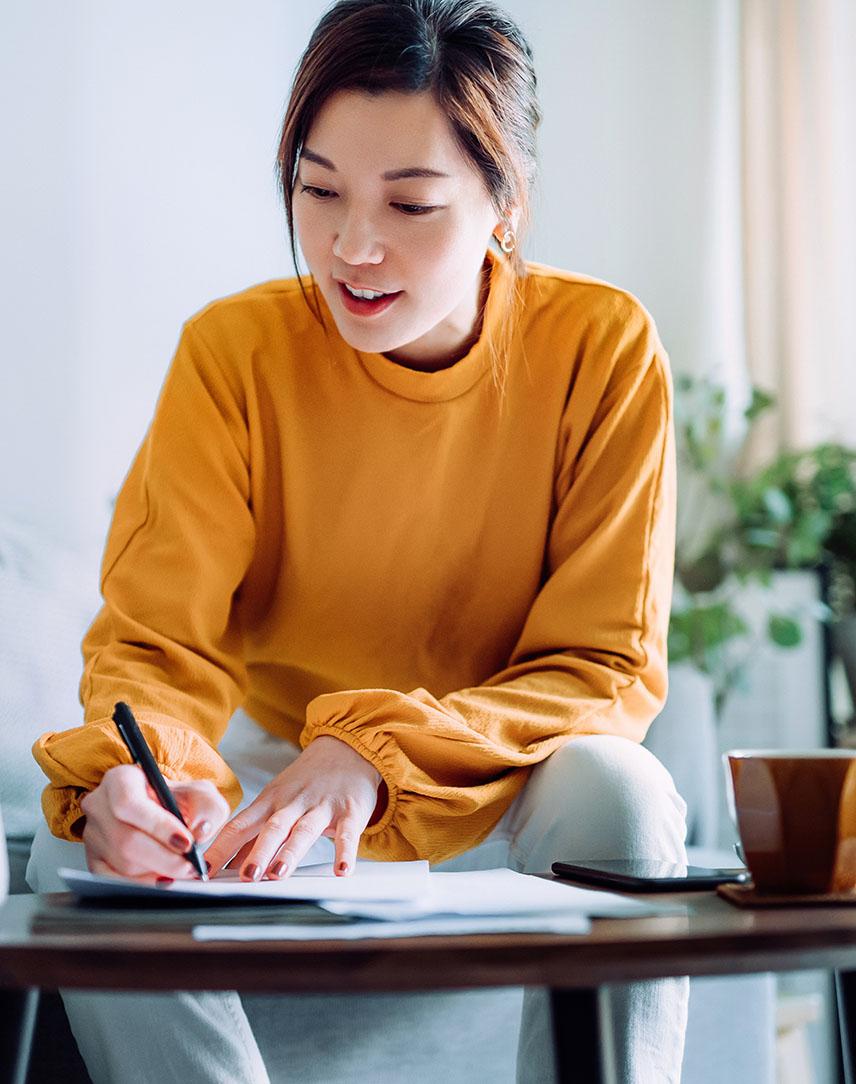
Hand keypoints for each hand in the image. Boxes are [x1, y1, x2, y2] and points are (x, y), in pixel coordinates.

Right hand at [80, 764, 229, 881]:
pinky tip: (162, 881)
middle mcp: (99, 806)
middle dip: (163, 858)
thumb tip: (201, 831)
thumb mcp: (198, 793)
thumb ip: (207, 806)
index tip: (186, 842)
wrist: (161, 810)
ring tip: (181, 871)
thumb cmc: (176, 799)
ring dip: (156, 872)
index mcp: (120, 780)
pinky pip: (113, 881)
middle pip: (124, 839)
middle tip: (189, 866)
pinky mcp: (93, 860)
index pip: (128, 803)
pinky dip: (141, 885)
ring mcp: (92, 835)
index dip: (158, 826)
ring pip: (121, 863)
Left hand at [204, 735, 381, 880]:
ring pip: (304, 830)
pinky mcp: (350, 811)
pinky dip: (345, 851)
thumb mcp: (275, 801)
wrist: (347, 749)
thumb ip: (253, 835)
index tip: (204, 872)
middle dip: (257, 852)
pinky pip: (347, 833)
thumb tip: (225, 866)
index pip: (239, 825)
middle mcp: (293, 803)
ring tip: (279, 873)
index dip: (221, 848)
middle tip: (245, 877)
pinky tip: (341, 869)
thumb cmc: (306, 782)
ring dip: (291, 851)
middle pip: (272, 828)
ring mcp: (321, 806)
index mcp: (270, 801)